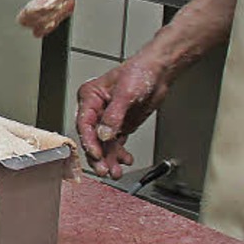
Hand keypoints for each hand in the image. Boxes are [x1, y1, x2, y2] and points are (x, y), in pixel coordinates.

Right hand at [76, 51, 170, 177]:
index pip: (84, 123)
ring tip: (116, 171)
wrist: (159, 72)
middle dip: (98, 155)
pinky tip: (125, 160)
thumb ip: (114, 115)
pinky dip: (119, 154)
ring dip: (109, 159)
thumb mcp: (126, 92)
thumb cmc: (140, 72)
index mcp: (90, 97)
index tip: (97, 154)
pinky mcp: (119, 125)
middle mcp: (96, 109)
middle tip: (104, 169)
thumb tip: (104, 134)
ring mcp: (107, 119)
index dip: (89, 141)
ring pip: (103, 145)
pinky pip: (115, 144)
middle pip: (92, 137)